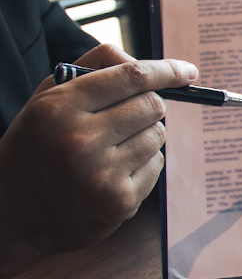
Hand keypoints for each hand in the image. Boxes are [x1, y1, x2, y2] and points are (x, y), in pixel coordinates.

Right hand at [0, 44, 198, 258]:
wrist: (12, 213)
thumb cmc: (37, 146)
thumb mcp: (48, 99)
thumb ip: (94, 69)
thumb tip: (146, 64)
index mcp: (58, 108)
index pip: (131, 77)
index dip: (167, 70)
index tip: (187, 70)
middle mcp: (79, 140)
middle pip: (152, 106)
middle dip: (146, 106)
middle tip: (124, 117)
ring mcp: (101, 174)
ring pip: (157, 135)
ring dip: (143, 136)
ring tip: (109, 149)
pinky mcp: (119, 202)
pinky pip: (156, 165)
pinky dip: (142, 163)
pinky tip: (111, 172)